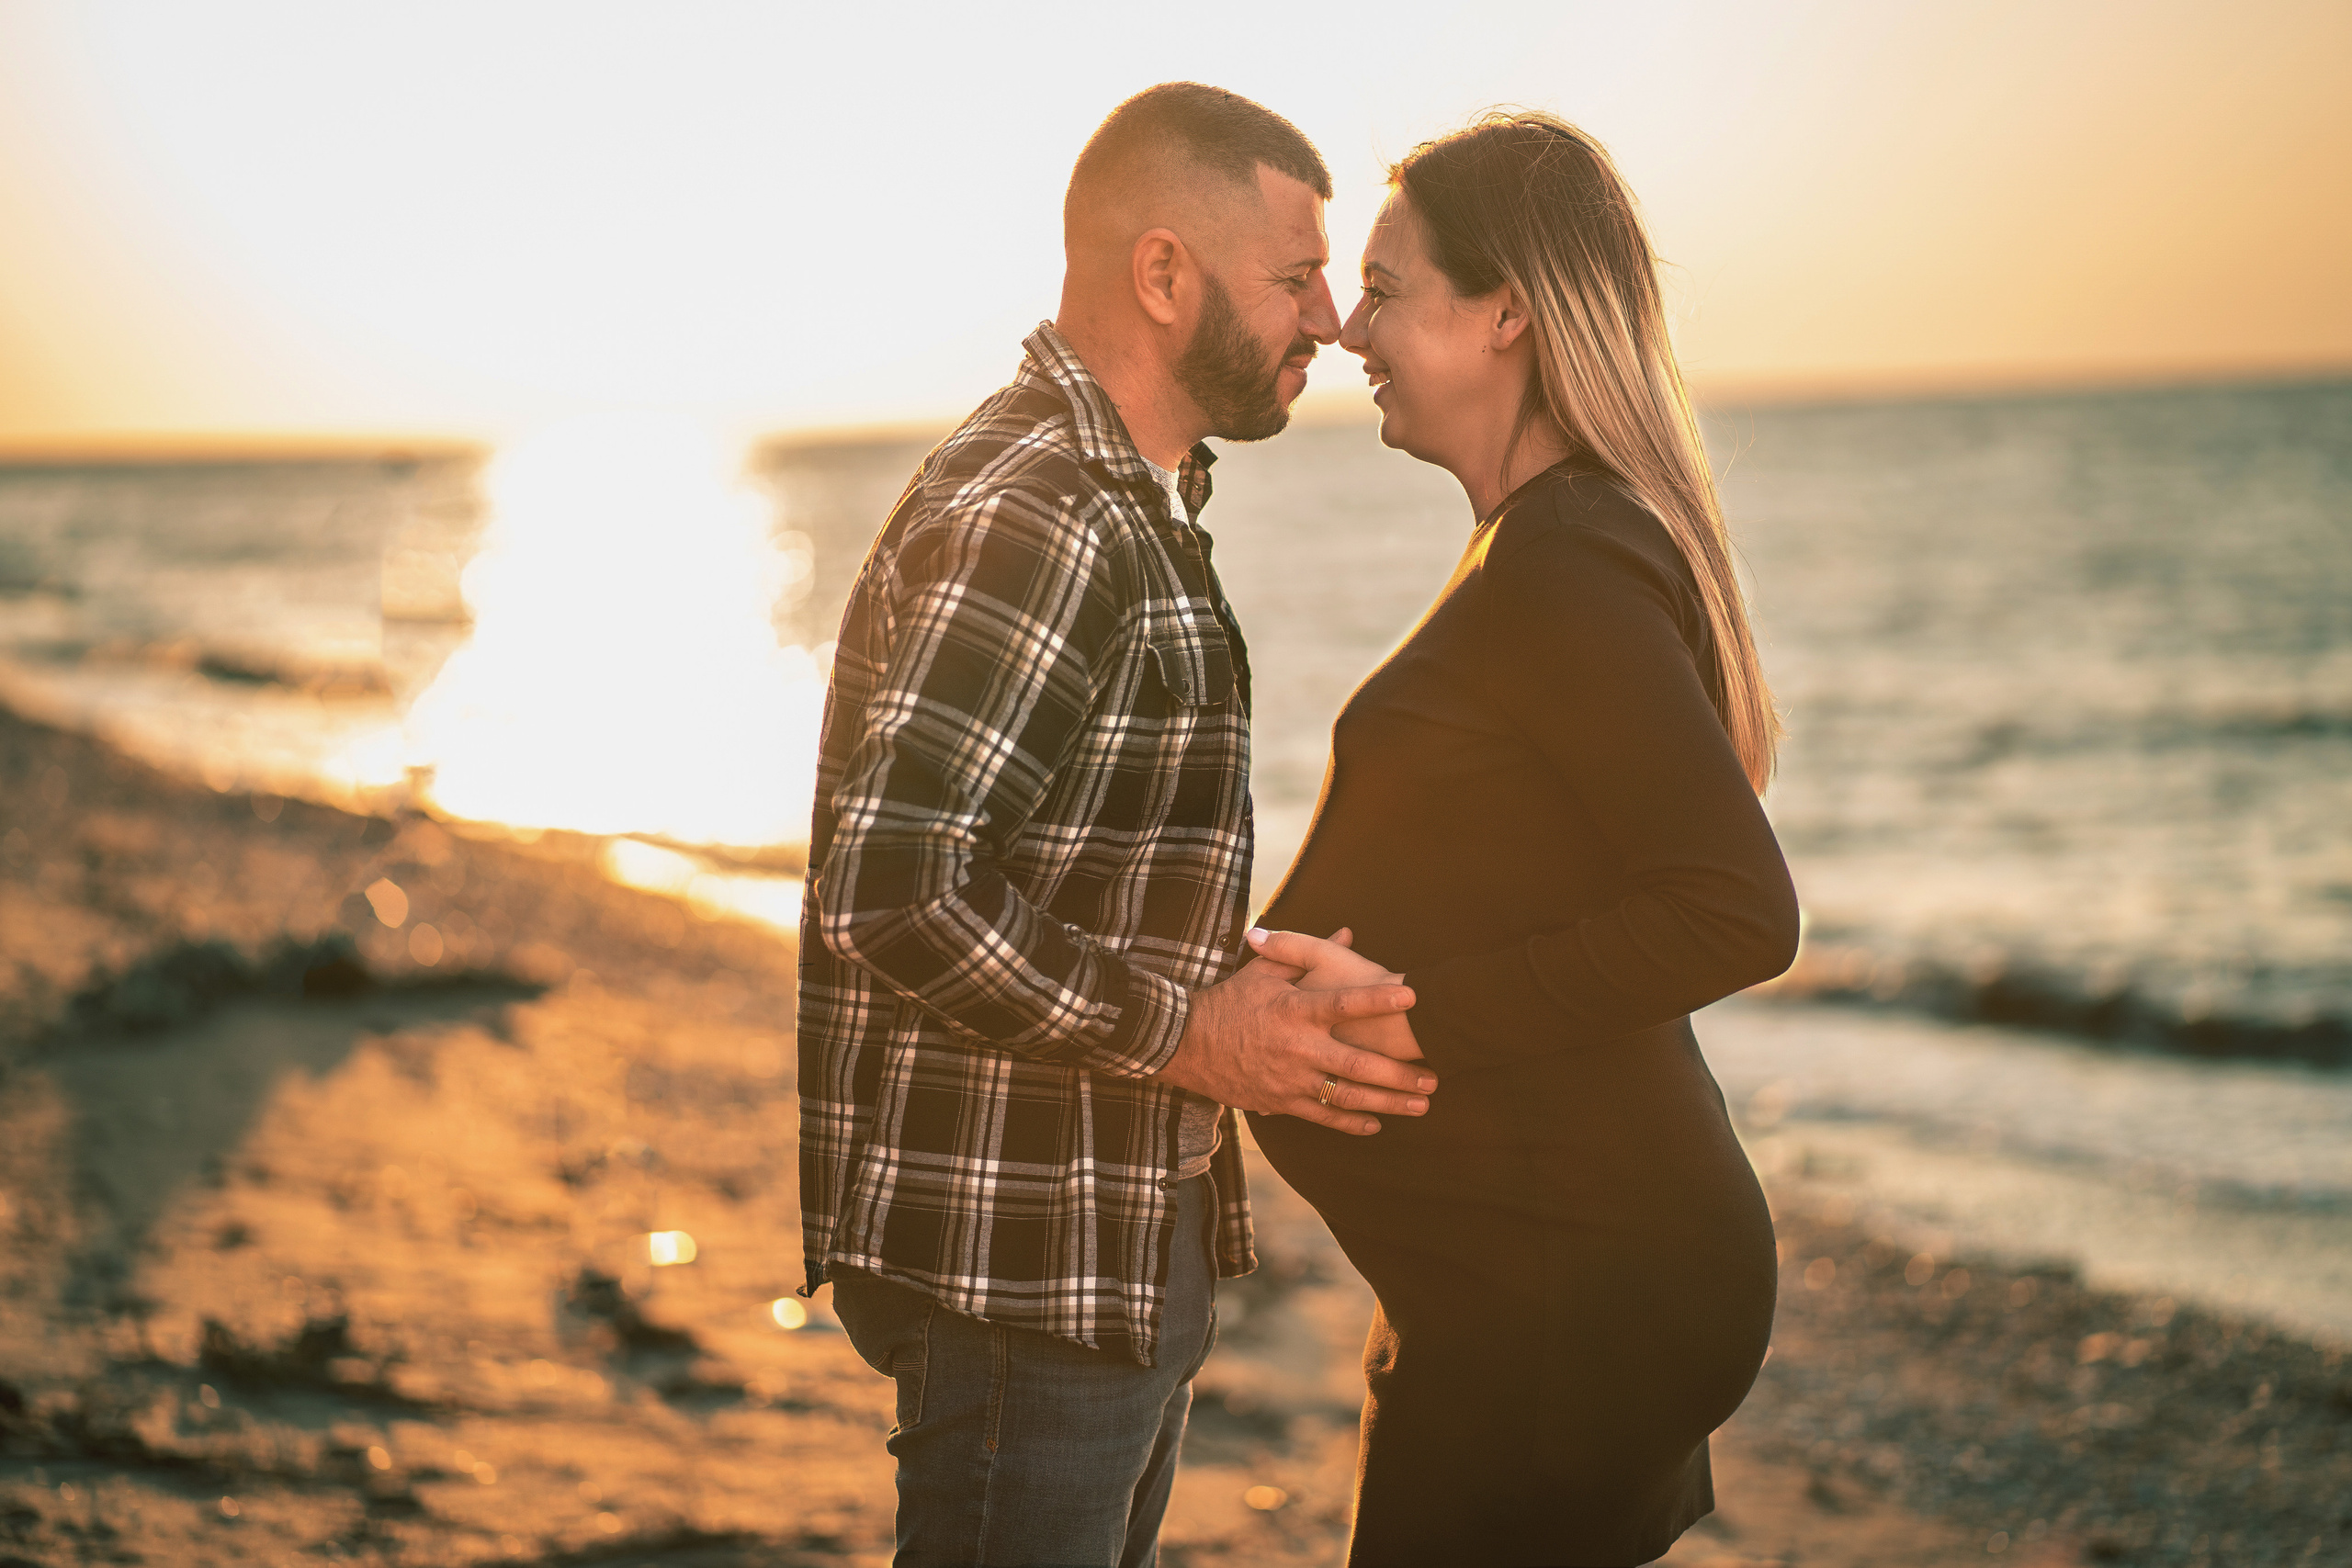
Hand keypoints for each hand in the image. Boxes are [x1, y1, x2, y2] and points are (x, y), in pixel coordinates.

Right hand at [1153, 940, 1434, 1135]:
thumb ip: (1307, 951)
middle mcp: (1296, 1047)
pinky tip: (1377, 1122)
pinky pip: (1322, 1117)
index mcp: (1294, 1010)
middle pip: (1357, 1064)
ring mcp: (1289, 1079)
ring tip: (1420, 1104)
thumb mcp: (1264, 971)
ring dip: (1387, 1102)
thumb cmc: (1229, 1002)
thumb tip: (1347, 930)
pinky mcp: (1280, 1102)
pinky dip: (1351, 1122)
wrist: (1185, 1043)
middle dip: (1399, 1074)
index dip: (1379, 999)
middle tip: (1433, 1077)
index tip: (1413, 995)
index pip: (1345, 1003)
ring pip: (1346, 1097)